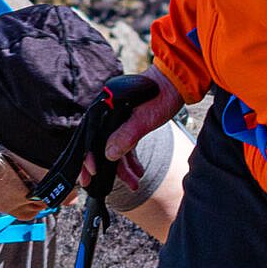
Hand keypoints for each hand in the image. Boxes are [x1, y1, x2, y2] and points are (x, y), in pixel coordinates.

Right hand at [80, 65, 183, 190]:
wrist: (178, 81)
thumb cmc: (161, 94)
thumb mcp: (144, 118)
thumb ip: (126, 135)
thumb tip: (108, 155)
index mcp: (104, 107)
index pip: (90, 136)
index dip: (88, 156)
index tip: (91, 173)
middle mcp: (107, 112)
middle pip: (98, 144)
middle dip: (102, 167)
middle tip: (95, 185)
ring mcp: (117, 118)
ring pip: (114, 147)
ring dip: (122, 167)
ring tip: (134, 183)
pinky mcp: (128, 122)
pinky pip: (125, 144)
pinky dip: (131, 159)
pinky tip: (139, 171)